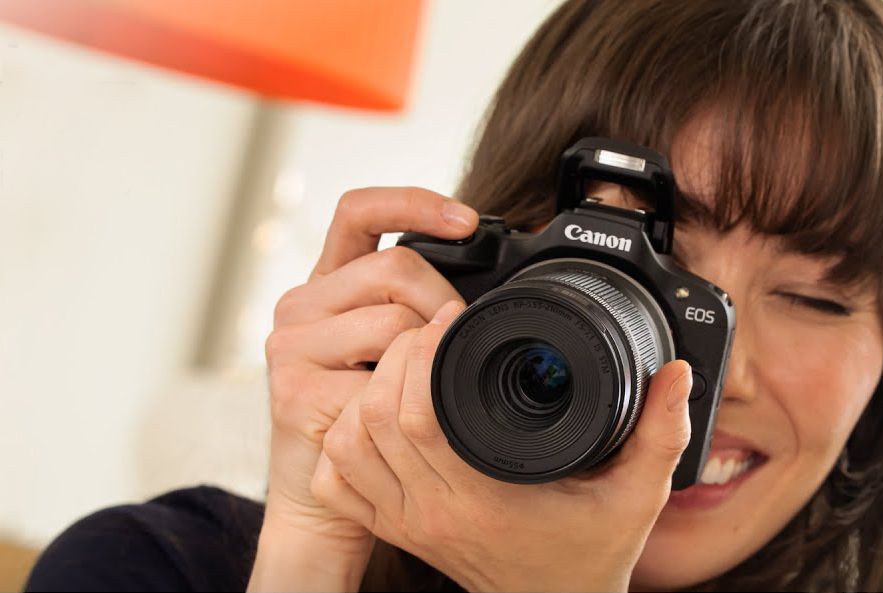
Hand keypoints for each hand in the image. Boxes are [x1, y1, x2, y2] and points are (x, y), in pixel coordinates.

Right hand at [249, 187, 478, 591]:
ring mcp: (291, 347)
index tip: (467, 221)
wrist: (323, 498)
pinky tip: (397, 419)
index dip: (413, 203)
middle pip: (394, 269)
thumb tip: (487, 281)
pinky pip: (378, 379)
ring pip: (392, 322)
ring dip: (428, 356)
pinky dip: (404, 398)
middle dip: (445, 303)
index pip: (359, 212)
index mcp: (326, 285)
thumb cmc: (369, 419)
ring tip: (424, 388)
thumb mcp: (391, 351)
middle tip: (456, 345)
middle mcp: (300, 306)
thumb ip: (415, 308)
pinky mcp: (294, 391)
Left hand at [312, 302, 694, 592]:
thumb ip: (662, 433)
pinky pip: (337, 481)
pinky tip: (378, 418)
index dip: (422, 354)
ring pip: (347, 442)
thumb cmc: (592, 554)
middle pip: (373, 416)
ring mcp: (406, 525)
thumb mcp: (639, 495)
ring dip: (367, 393)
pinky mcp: (394, 530)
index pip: (416, 414)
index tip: (451, 320)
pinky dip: (346, 442)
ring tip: (408, 365)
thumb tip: (676, 373)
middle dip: (395, 358)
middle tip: (431, 332)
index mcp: (482, 498)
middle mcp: (432, 513)